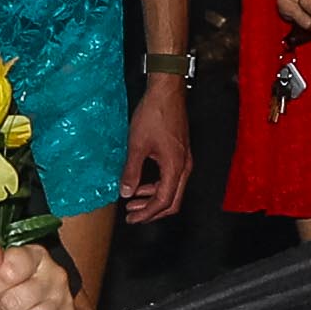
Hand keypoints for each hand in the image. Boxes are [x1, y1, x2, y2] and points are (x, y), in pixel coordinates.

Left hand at [119, 75, 192, 220]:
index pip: (163, 201)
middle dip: (151, 212)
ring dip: (153, 199)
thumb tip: (126, 193)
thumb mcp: (137, 145)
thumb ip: (131, 171)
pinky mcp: (181, 153)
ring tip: (133, 201)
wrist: (166, 92)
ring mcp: (184, 160)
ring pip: (172, 190)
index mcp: (175, 167)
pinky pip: (172, 178)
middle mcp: (184, 167)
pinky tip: (142, 184)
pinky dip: (157, 186)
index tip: (131, 218)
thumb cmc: (154, 114)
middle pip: (172, 201)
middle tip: (132, 215)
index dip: (147, 213)